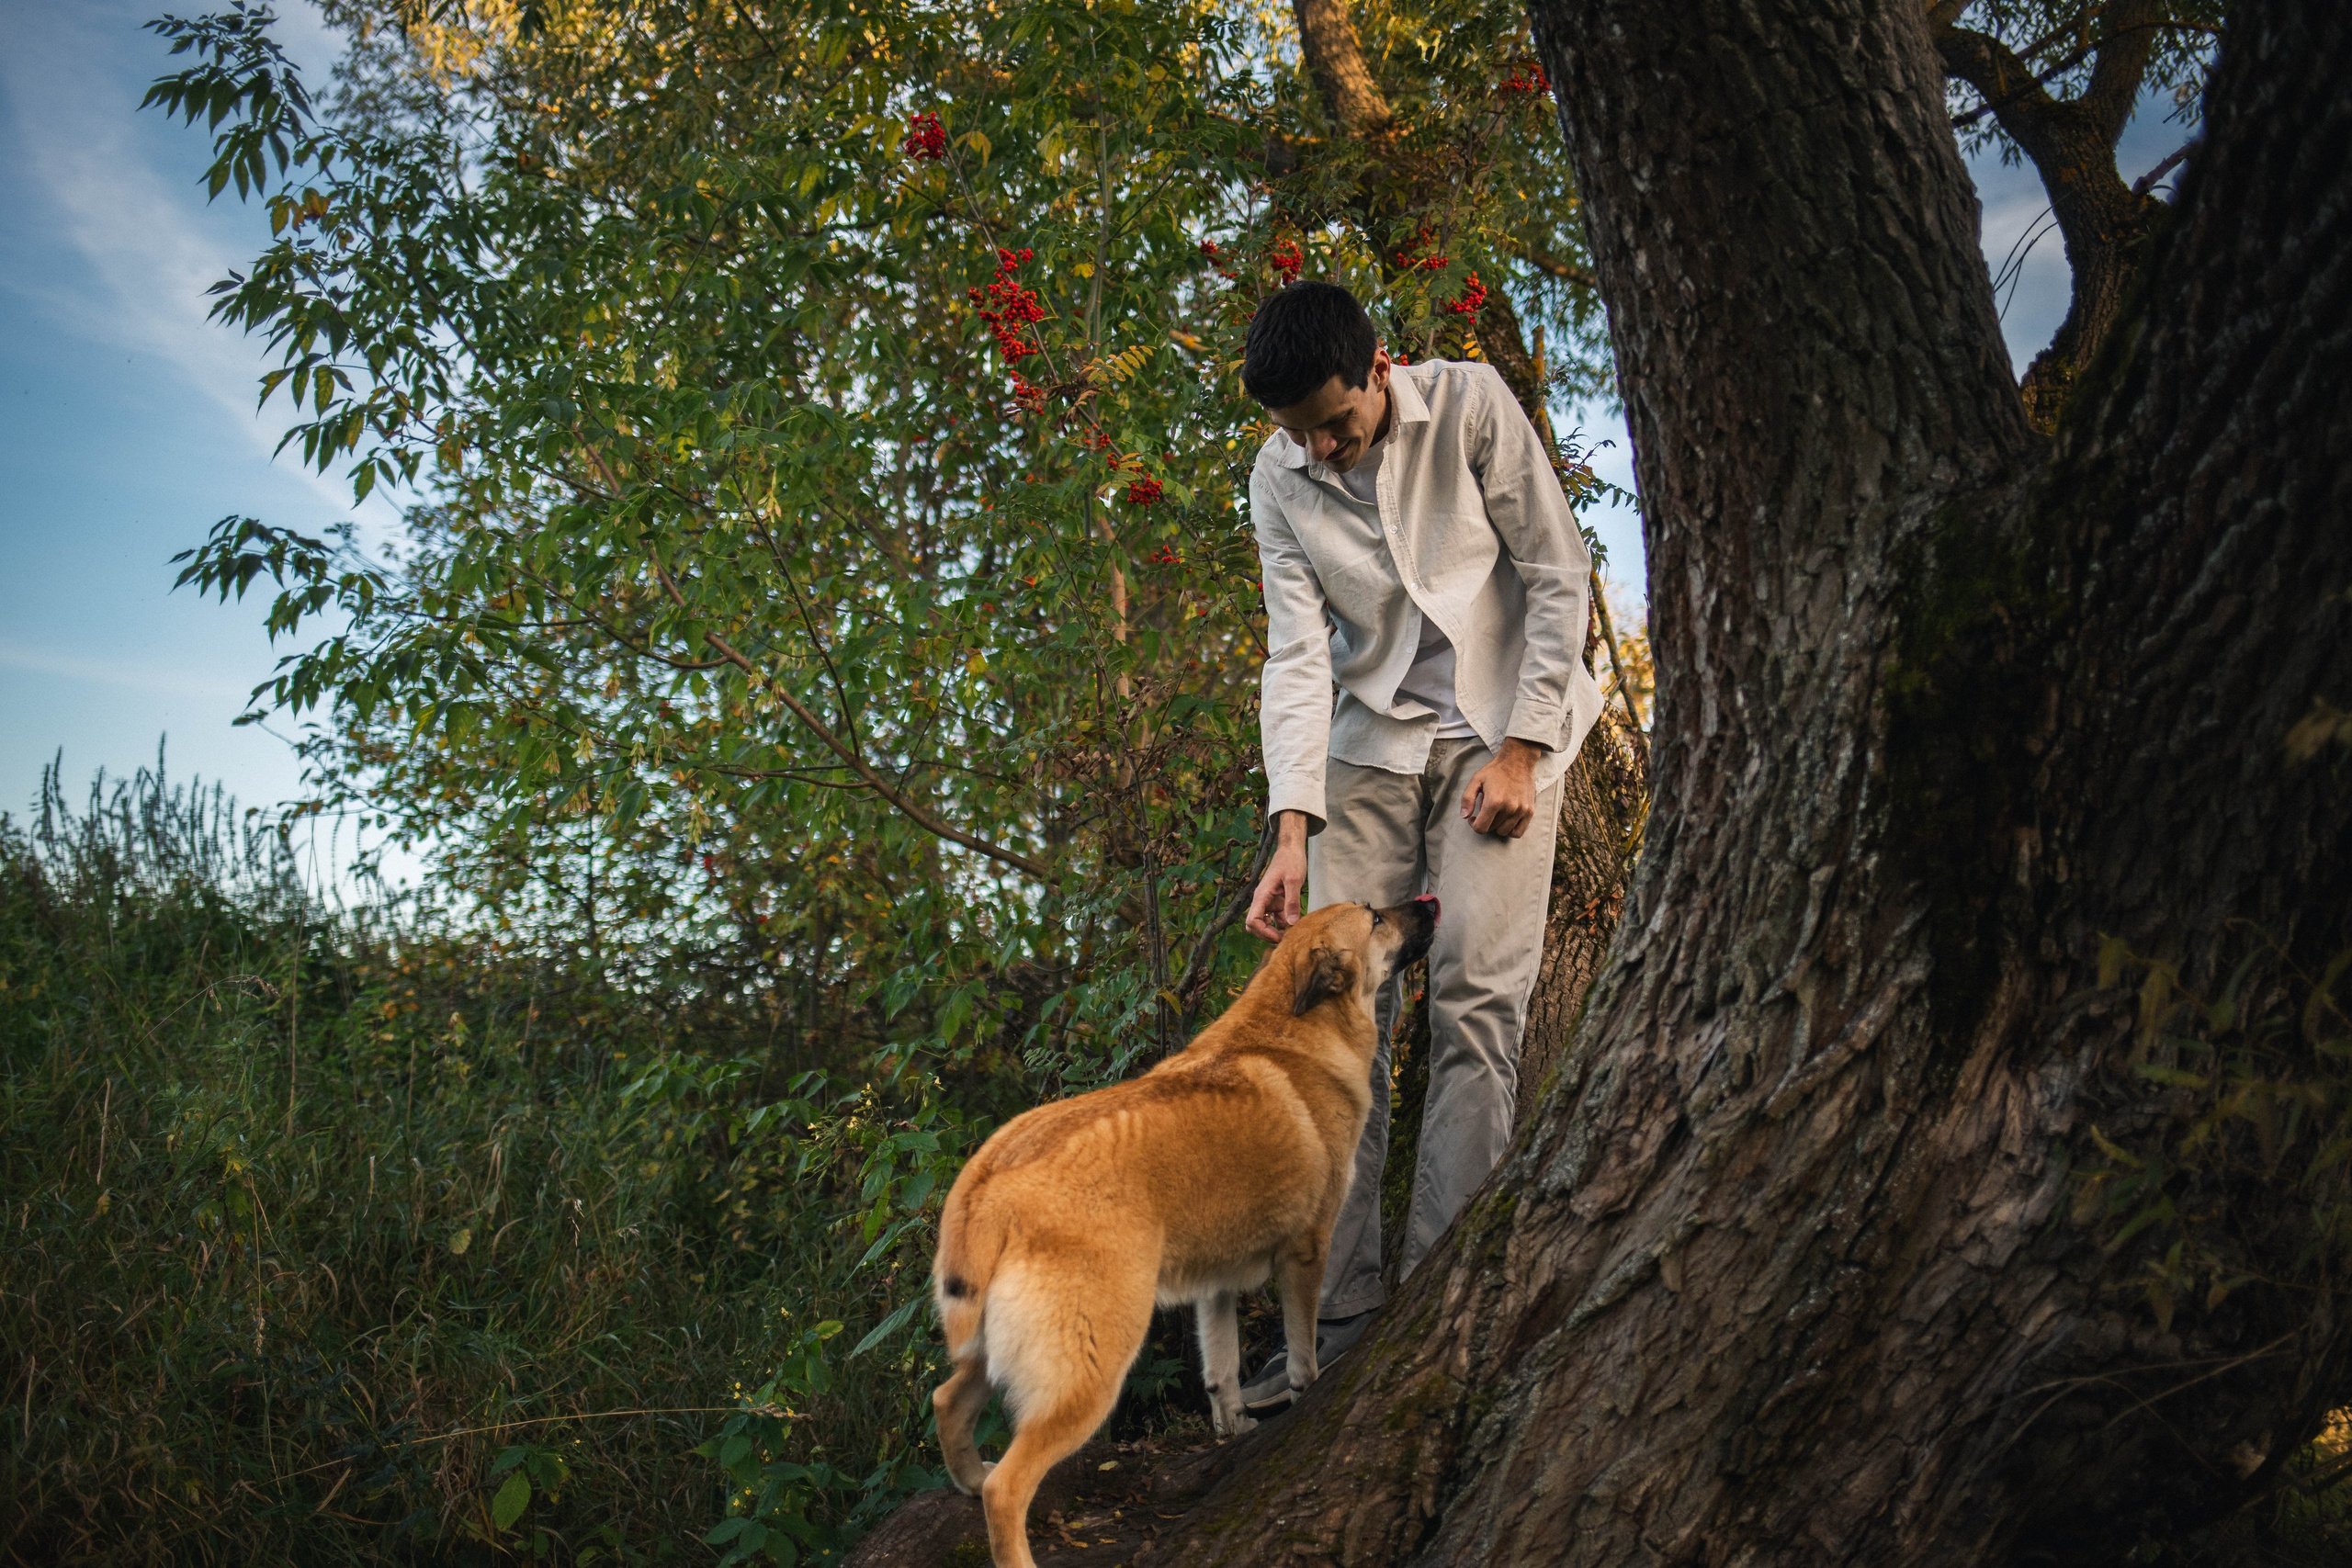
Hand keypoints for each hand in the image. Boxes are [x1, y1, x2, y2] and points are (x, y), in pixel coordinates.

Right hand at [1246, 813, 1310, 940]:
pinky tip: (1295, 924)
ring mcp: (1269, 902)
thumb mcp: (1294, 881)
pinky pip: (1276, 918)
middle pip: (1255, 925)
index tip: (1279, 936)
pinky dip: (1283, 924)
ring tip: (1292, 934)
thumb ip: (1292, 901)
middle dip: (1267, 935)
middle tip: (1286, 938)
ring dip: (1275, 931)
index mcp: (1262, 895)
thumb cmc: (1291, 861)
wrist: (1291, 849)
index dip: (1263, 932)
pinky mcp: (1277, 901)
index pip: (1252, 921)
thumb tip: (1291, 923)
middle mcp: (1262, 900)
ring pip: (1265, 924)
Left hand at [1461, 739, 1545, 837]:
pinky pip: (1518, 832)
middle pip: (1492, 829)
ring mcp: (1521, 811)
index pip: (1481, 828)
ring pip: (1504, 832)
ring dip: (1497, 826)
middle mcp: (1509, 808)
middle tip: (1485, 810)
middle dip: (1485, 822)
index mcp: (1494, 802)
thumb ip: (1467, 799)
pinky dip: (1510, 830)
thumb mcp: (1476, 780)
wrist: (1518, 761)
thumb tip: (1465, 816)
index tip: (1474, 818)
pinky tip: (1506, 820)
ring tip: (1496, 813)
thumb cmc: (1495, 771)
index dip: (1474, 825)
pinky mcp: (1530, 811)